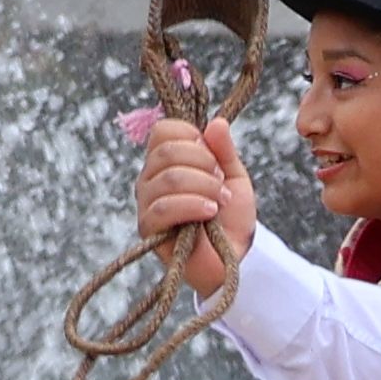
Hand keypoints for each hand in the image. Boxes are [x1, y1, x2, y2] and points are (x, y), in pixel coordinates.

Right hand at [128, 110, 256, 299]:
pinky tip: (210, 211)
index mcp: (167, 160)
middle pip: (167, 151)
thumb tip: (216, 123)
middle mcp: (151, 177)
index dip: (191, 136)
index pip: (164, 130)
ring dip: (204, 186)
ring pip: (169, 178)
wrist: (233, 257)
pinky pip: (163, 207)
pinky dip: (193, 205)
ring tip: (220, 200)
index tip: (214, 156)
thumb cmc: (230, 217)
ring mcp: (146, 202)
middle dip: (204, 163)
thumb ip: (224, 150)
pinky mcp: (148, 227)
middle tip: (221, 181)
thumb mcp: (234, 176)